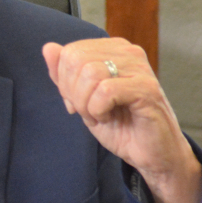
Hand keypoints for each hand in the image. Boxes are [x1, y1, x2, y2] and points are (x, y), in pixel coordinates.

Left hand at [42, 38, 201, 202]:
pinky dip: (98, 110)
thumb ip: (64, 75)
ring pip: (90, 73)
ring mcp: (139, 68)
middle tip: (89, 111)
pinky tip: (108, 117)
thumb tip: (49, 48)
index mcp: (113, 49)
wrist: (152, 154)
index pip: (70, 52)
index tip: (78, 102)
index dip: (65, 82)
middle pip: (76, 60)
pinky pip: (105, 91)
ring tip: (100, 115)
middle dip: (73, 93)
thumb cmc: (122, 125)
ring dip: (85, 103)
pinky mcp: (146, 88)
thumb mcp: (83, 99)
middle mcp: (127, 52)